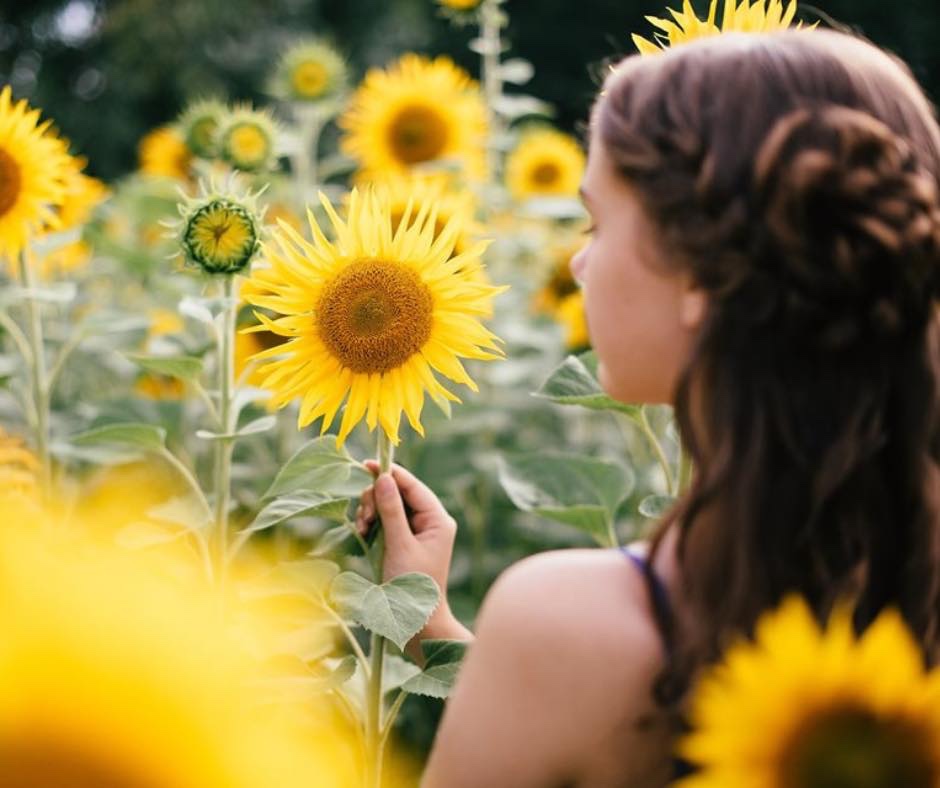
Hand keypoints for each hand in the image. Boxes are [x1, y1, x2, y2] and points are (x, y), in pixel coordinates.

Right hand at [356, 462, 467, 642]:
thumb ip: (391, 511)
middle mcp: (431, 520)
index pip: (412, 485)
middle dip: (377, 499)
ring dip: (372, 511)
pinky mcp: (406, 540)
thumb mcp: (400, 545)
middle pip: (399, 492)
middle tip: (364, 518)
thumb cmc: (413, 585)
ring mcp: (419, 530)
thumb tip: (383, 478)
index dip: (390, 473)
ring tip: (363, 529)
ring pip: (390, 505)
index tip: (366, 464)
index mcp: (438, 519)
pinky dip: (374, 523)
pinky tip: (364, 533)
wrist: (419, 621)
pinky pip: (387, 520)